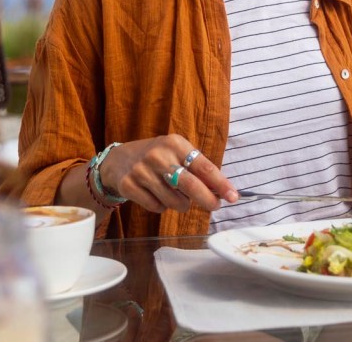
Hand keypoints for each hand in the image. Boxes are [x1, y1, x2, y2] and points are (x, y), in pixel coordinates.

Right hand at [98, 135, 239, 212]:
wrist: (118, 160)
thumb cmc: (158, 158)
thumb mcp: (176, 153)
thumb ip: (197, 169)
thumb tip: (222, 191)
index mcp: (175, 143)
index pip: (203, 167)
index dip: (221, 183)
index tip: (234, 196)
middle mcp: (158, 155)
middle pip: (190, 185)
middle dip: (207, 199)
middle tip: (215, 206)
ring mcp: (141, 171)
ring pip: (174, 201)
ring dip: (181, 204)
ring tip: (175, 195)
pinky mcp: (129, 186)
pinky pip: (156, 207)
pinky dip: (161, 207)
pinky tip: (156, 196)